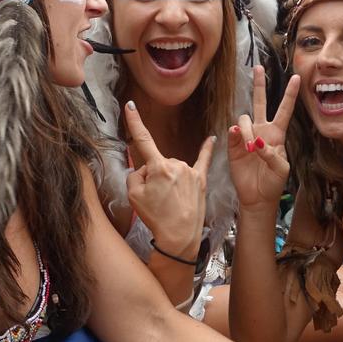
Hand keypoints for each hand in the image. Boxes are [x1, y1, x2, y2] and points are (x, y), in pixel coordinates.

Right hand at [123, 101, 211, 262]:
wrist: (180, 237)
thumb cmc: (156, 218)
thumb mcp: (133, 196)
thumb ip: (136, 175)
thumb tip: (145, 169)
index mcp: (158, 167)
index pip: (142, 140)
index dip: (134, 121)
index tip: (130, 105)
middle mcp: (176, 164)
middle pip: (157, 163)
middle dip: (153, 176)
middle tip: (155, 198)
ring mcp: (190, 171)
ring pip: (172, 168)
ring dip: (168, 180)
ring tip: (169, 202)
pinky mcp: (201, 180)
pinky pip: (203, 160)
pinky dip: (207, 149)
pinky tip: (212, 139)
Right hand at [228, 67, 297, 210]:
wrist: (257, 197)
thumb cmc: (273, 182)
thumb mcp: (281, 168)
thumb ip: (271, 154)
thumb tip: (256, 142)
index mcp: (277, 134)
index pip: (285, 110)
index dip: (290, 94)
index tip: (296, 78)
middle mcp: (261, 131)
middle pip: (260, 102)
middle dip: (259, 85)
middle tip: (258, 68)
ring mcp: (246, 136)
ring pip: (244, 118)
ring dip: (248, 130)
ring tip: (251, 148)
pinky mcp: (234, 145)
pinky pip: (233, 131)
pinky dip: (237, 134)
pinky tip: (241, 141)